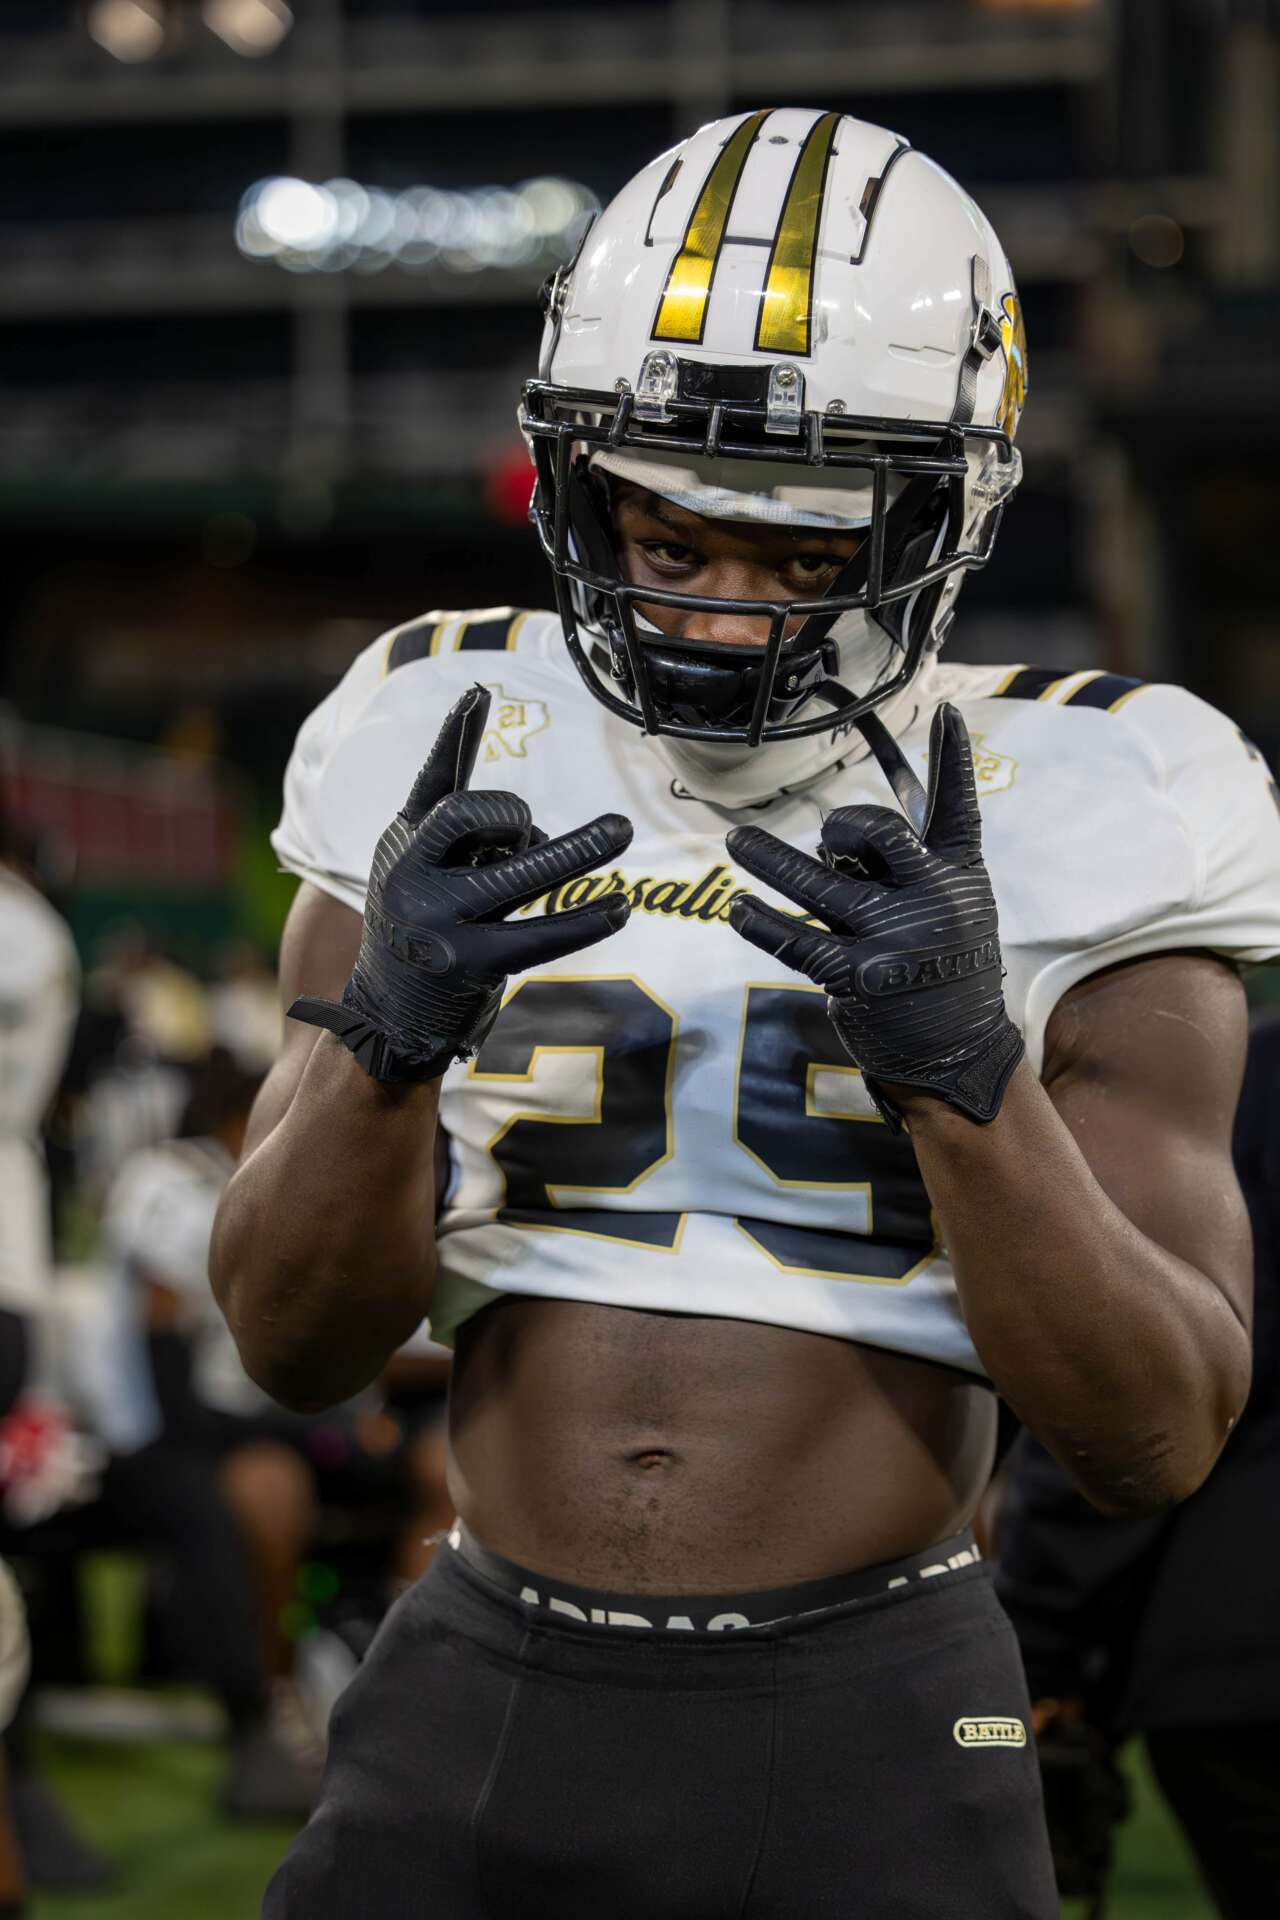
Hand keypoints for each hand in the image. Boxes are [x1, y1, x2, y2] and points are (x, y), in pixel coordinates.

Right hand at [291, 685, 632, 1082]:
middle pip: (473, 815)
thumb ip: (457, 826)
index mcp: (402, 841)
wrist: (389, 1016)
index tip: (477, 691)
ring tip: (620, 832)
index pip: (430, 780)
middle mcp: (411, 874)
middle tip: (548, 823)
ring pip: (518, 870)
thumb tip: (511, 787)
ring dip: (576, 851)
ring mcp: (437, 919)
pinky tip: (618, 908)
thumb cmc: (421, 929)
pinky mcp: (470, 962)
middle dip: (517, 815)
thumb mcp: (421, 869)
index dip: (452, 735)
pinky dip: (584, 919)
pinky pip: (540, 932)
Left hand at [725, 703, 1022, 1125]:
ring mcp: (891, 938)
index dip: (954, 759)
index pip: (959, 809)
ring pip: (817, 881)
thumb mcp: (958, 911)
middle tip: (827, 838)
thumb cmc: (945, 972)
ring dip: (768, 860)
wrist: (956, 1054)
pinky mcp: (855, 975)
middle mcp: (929, 900)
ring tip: (735, 840)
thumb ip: (913, 868)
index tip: (950, 713)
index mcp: (958, 877)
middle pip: (878, 833)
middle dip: (844, 827)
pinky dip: (758, 920)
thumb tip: (842, 832)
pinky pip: (792, 938)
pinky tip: (737, 907)